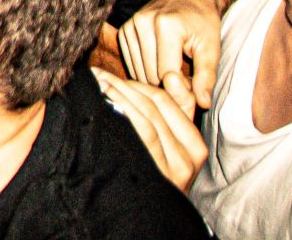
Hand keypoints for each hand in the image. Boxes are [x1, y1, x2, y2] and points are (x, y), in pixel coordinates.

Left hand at [93, 69, 208, 190]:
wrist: (151, 217)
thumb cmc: (158, 173)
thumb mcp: (173, 143)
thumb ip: (177, 110)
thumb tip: (174, 75)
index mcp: (196, 147)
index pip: (166, 101)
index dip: (136, 84)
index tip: (110, 74)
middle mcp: (189, 159)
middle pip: (153, 107)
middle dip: (122, 86)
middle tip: (97, 74)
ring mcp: (173, 170)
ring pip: (145, 120)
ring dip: (117, 96)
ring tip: (95, 85)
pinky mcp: (155, 176)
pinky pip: (138, 136)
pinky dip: (120, 115)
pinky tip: (103, 106)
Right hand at [116, 0, 235, 117]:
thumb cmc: (204, 23)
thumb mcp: (211, 48)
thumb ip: (206, 76)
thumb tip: (202, 103)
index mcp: (166, 25)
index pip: (166, 73)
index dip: (181, 87)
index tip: (194, 88)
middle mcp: (143, 22)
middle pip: (150, 74)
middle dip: (168, 84)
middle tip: (185, 80)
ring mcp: (130, 25)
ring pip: (138, 72)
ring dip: (156, 79)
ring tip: (174, 72)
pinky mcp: (124, 30)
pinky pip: (131, 63)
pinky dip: (145, 70)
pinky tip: (160, 66)